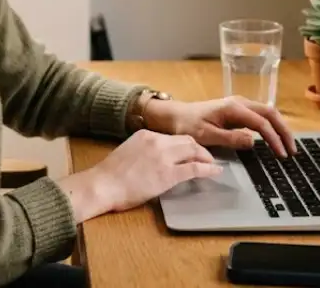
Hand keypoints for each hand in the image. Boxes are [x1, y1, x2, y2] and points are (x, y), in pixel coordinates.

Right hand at [56, 130, 221, 221]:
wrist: (103, 184)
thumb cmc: (110, 175)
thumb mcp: (129, 152)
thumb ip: (144, 151)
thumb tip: (156, 160)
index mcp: (146, 135)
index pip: (173, 136)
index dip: (186, 144)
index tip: (191, 150)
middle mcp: (157, 141)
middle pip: (187, 140)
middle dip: (200, 149)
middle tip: (206, 158)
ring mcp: (164, 157)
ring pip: (193, 150)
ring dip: (206, 157)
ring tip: (212, 164)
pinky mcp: (169, 174)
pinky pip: (195, 168)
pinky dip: (208, 169)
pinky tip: (215, 172)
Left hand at [146, 96, 296, 157]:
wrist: (174, 115)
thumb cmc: (187, 125)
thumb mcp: (206, 135)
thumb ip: (230, 138)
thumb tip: (253, 141)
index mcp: (233, 108)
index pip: (261, 123)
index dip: (274, 139)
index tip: (281, 154)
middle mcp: (239, 103)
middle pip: (270, 113)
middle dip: (284, 131)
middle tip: (292, 151)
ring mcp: (239, 105)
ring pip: (267, 113)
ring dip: (279, 128)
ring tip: (288, 146)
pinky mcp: (237, 111)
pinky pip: (260, 116)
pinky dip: (271, 126)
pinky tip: (275, 138)